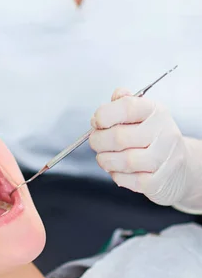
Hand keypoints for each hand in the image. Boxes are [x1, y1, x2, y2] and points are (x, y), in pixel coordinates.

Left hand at [89, 89, 198, 208]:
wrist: (181, 167)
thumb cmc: (154, 137)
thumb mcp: (143, 113)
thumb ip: (125, 101)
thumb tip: (116, 95)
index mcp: (156, 111)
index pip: (127, 107)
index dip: (104, 114)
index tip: (96, 121)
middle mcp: (164, 133)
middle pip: (119, 137)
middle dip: (98, 140)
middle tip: (95, 142)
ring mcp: (164, 159)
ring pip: (123, 161)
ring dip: (105, 159)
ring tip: (104, 156)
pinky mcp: (159, 182)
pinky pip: (128, 180)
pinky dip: (116, 175)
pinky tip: (118, 170)